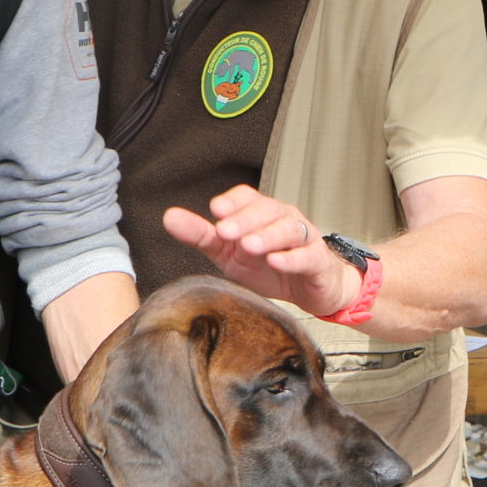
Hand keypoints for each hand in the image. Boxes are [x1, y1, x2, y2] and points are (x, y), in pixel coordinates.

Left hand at [162, 186, 360, 319]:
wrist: (311, 289)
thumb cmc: (269, 266)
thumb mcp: (230, 253)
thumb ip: (201, 236)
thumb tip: (169, 217)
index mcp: (260, 214)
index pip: (248, 197)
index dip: (233, 201)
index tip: (216, 209)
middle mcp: (283, 219)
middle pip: (267, 210)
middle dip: (245, 219)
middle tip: (225, 231)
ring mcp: (304, 238)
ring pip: (289, 229)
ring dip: (267, 236)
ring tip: (249, 246)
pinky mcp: (318, 261)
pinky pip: (307, 255)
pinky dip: (292, 258)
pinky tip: (276, 261)